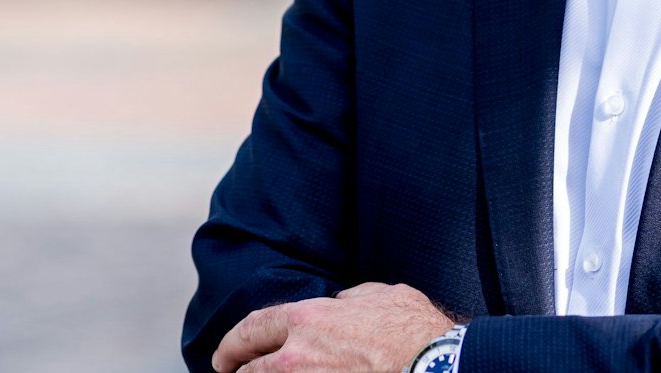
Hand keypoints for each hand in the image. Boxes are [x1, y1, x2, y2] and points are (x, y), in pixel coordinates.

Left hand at [211, 282, 452, 372]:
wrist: (435, 363)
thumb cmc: (412, 328)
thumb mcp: (377, 295)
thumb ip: (349, 298)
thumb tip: (340, 302)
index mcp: (307, 319)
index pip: (251, 329)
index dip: (231, 344)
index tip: (225, 356)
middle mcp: (297, 355)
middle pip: (250, 370)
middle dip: (238, 371)